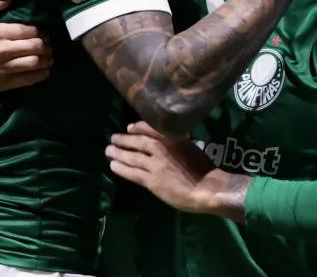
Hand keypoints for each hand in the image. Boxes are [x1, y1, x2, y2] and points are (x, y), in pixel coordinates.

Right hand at [0, 0, 51, 92]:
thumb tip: (9, 0)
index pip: (28, 31)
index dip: (40, 32)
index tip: (42, 33)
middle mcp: (3, 50)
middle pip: (35, 46)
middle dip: (45, 45)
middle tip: (47, 45)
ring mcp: (5, 67)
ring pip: (35, 62)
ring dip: (46, 59)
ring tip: (48, 57)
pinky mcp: (5, 82)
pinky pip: (29, 79)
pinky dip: (41, 74)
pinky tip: (44, 71)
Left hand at [106, 121, 223, 214]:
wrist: (208, 187)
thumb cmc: (204, 168)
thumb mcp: (191, 146)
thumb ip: (177, 142)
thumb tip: (167, 140)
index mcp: (173, 138)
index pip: (150, 128)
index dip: (137, 128)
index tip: (129, 128)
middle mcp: (162, 147)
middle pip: (137, 142)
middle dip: (123, 140)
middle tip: (113, 138)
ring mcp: (155, 164)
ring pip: (132, 157)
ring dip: (118, 153)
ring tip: (108, 151)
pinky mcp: (152, 180)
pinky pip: (132, 173)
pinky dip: (121, 168)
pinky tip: (113, 166)